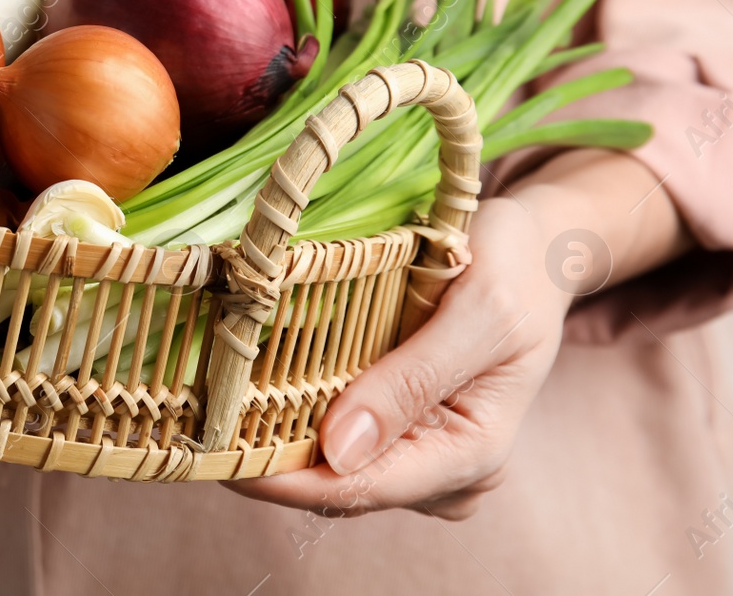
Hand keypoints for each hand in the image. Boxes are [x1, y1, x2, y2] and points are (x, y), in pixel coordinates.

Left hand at [222, 149, 687, 519]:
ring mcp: (422, 449)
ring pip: (331, 463)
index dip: (285, 480)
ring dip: (274, 438)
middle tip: (195, 424)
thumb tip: (338, 451)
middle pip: (339, 484)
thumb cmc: (516, 269)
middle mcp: (446, 468)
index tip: (219, 458)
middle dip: (269, 460)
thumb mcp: (479, 311)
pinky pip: (337, 433)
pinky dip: (294, 413)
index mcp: (473, 452)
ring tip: (210, 405)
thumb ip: (412, 381)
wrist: (537, 246)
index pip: (362, 487)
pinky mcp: (401, 424)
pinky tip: (250, 388)